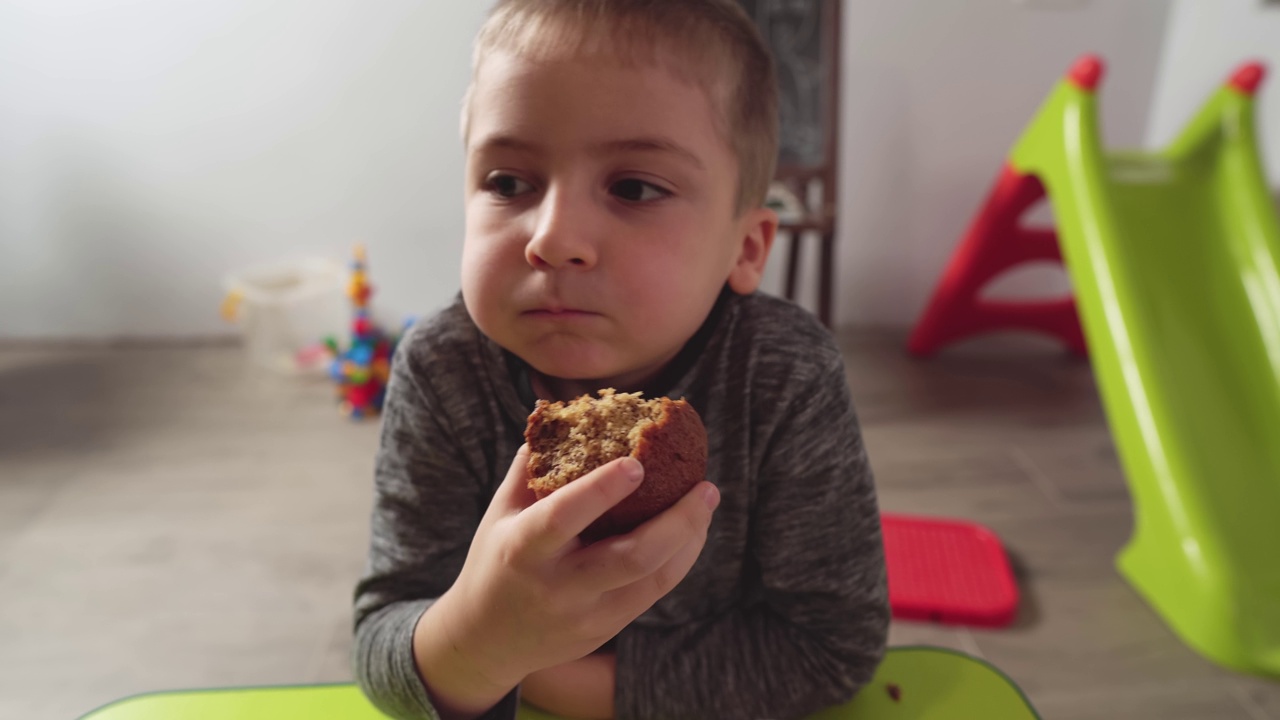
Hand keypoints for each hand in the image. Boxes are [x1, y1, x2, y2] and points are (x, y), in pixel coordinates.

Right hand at [415, 445, 718, 716]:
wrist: (486, 640)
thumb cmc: (496, 559)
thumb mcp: (500, 511)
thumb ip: (531, 465)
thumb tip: (565, 413)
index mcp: (523, 548)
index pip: (564, 516)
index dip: (600, 489)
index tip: (637, 462)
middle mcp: (557, 586)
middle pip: (631, 557)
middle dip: (678, 521)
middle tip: (705, 485)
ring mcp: (586, 614)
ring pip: (654, 578)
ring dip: (689, 537)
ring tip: (706, 500)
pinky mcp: (605, 629)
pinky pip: (654, 592)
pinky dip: (679, 558)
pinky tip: (691, 531)